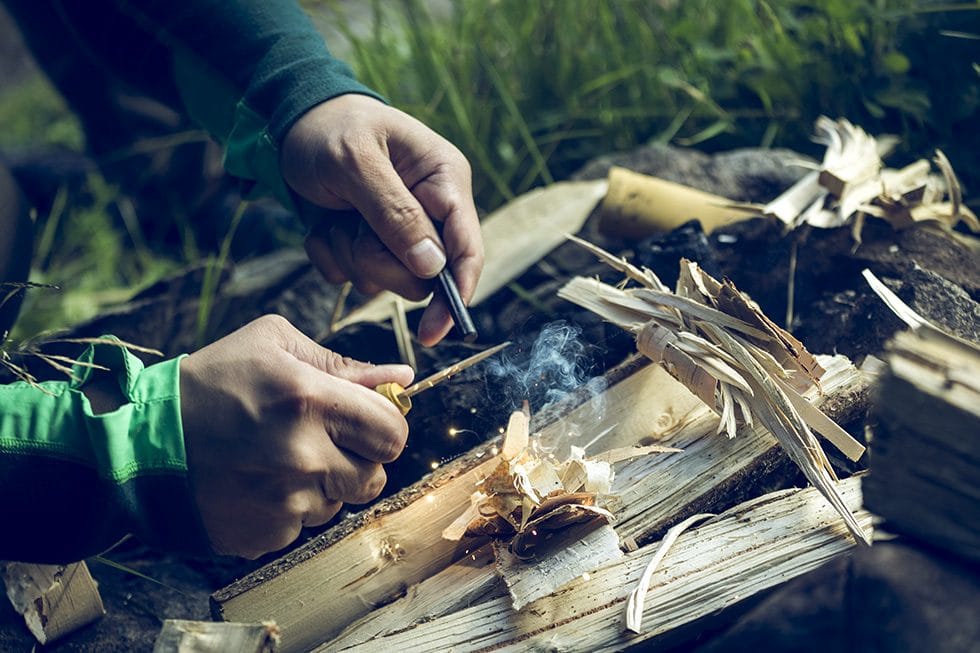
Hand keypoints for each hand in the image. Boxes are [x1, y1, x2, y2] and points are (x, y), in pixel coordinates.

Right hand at [179, 315, 413, 558]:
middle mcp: (303, 456)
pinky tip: (258, 482)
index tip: (366, 420)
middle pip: (375, 475)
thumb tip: (401, 376)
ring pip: (340, 502)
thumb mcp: (272, 344)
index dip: (385, 425)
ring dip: (323, 484)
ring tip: (279, 458)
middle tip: (325, 440)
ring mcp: (284, 502)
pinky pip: (303, 526)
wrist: (141, 442)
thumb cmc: (210, 382)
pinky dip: (290, 508)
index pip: (393, 431)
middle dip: (359, 457)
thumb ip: (343, 364)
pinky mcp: (266, 534)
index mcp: (310, 400)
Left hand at [280, 94, 483, 346]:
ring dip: (351, 256)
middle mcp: (431, 211)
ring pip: (386, 281)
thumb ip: (395, 214)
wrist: (287, 123)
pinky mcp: (370, 243)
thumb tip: (432, 268)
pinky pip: (353, 277)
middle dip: (380, 261)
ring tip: (336, 216)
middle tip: (353, 225)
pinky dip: (330, 256)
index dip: (457, 293)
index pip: (467, 248)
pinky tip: (324, 223)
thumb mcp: (357, 163)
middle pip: (423, 276)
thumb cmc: (328, 129)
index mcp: (445, 181)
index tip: (435, 331)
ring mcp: (400, 230)